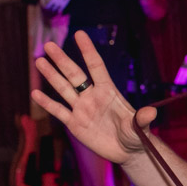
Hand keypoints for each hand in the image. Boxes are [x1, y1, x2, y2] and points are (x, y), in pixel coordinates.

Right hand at [30, 30, 158, 164]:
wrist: (127, 151)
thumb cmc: (136, 136)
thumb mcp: (139, 127)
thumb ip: (141, 119)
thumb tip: (151, 113)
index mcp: (108, 92)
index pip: (96, 67)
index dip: (88, 51)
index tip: (79, 34)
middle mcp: (92, 96)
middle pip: (75, 75)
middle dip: (62, 60)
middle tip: (48, 45)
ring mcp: (82, 109)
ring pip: (63, 89)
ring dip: (51, 75)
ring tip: (39, 61)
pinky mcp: (75, 123)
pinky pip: (59, 111)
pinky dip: (47, 103)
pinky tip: (35, 93)